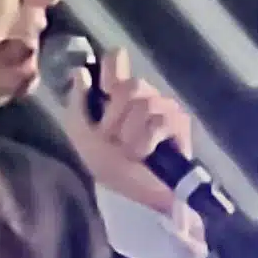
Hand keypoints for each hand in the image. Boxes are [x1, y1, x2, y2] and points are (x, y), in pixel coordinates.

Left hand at [65, 43, 195, 212]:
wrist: (127, 195)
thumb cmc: (106, 165)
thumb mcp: (81, 133)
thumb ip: (78, 102)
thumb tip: (82, 72)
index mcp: (118, 95)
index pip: (117, 62)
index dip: (113, 66)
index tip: (105, 88)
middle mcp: (143, 96)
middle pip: (132, 85)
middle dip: (116, 117)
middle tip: (113, 140)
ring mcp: (164, 108)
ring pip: (145, 103)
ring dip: (130, 133)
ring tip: (129, 152)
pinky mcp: (179, 124)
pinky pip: (161, 121)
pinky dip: (146, 141)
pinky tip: (144, 154)